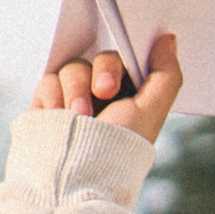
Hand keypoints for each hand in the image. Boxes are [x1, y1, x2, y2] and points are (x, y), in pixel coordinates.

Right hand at [32, 31, 183, 145]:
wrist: (72, 175)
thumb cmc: (117, 147)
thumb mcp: (150, 111)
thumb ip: (166, 74)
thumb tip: (168, 38)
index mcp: (129, 95)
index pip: (124, 60)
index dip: (118, 64)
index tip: (114, 85)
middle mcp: (101, 95)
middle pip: (98, 59)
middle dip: (100, 74)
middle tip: (102, 94)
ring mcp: (72, 98)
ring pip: (72, 67)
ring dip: (76, 89)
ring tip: (77, 116)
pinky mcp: (47, 104)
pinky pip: (48, 81)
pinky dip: (53, 96)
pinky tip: (57, 116)